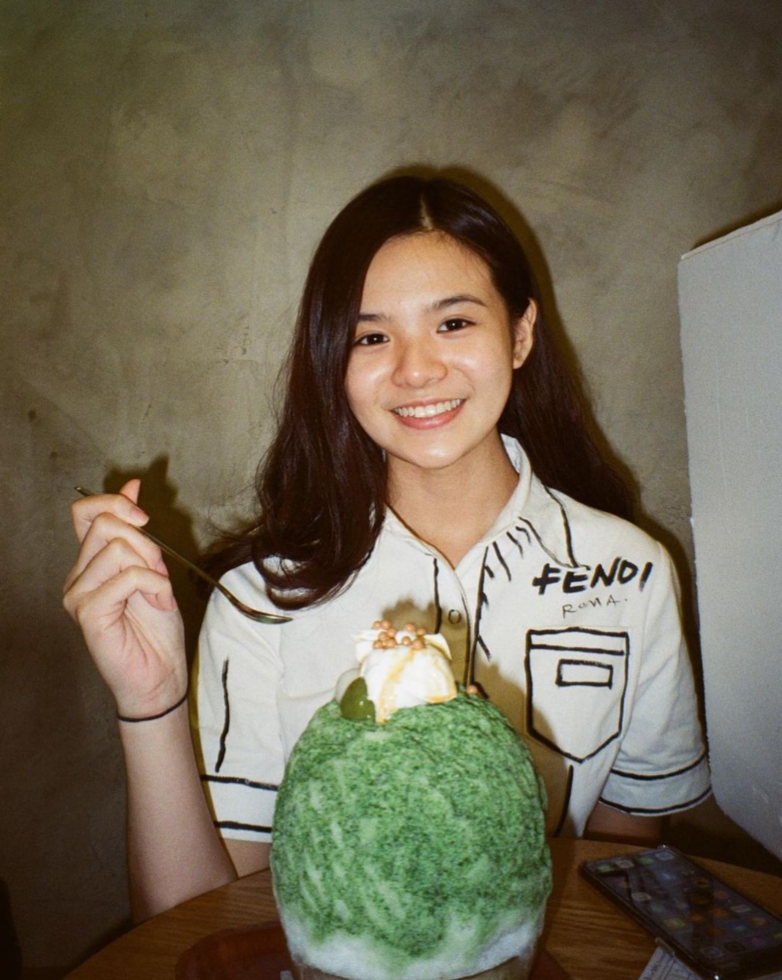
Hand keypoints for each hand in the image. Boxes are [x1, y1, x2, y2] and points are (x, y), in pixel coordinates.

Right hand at [63, 479, 186, 718]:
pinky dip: (154, 585)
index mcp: (91, 562)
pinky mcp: (88, 613)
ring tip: (159, 593)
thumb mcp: (154, 568)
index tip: (144, 517)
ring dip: (152, 567)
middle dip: (145, 542)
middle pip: (107, 525)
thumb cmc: (156, 628)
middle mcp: (78, 575)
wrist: (160, 675)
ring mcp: (78, 594)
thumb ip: (138, 533)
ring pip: (117, 549)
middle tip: (160, 573)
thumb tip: (133, 484)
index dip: (115, 502)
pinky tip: (159, 604)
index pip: (84, 511)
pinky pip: (126, 577)